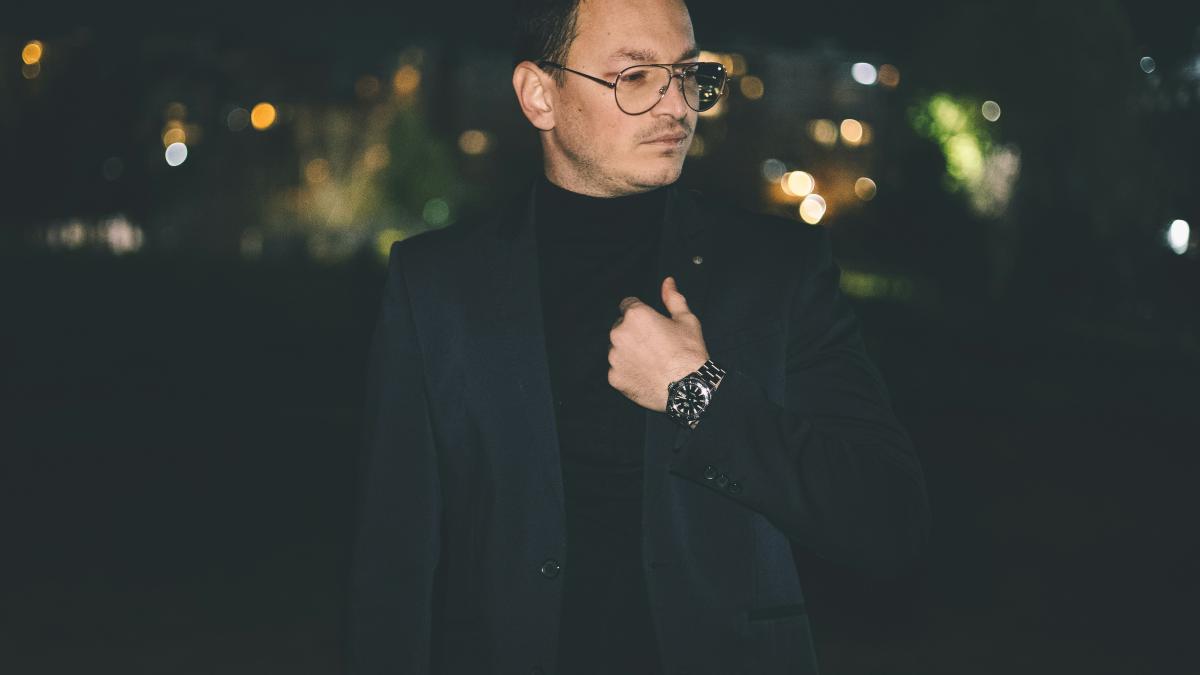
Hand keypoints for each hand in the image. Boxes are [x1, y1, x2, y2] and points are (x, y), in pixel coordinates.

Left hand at [608, 276, 709, 411]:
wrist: (688, 389)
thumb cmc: (689, 354)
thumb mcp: (686, 320)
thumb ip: (673, 298)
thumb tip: (668, 282)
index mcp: (636, 315)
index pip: (628, 305)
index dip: (641, 313)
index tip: (650, 324)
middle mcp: (619, 334)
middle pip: (621, 327)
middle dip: (634, 333)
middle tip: (654, 345)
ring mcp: (615, 357)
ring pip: (617, 349)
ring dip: (629, 352)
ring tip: (651, 361)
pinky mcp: (614, 377)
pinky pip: (617, 369)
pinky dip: (628, 371)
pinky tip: (645, 374)